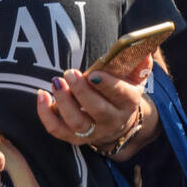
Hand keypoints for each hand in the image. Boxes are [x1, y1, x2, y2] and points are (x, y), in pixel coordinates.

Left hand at [36, 56, 151, 151]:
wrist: (118, 121)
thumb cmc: (123, 92)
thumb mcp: (135, 78)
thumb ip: (140, 63)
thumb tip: (144, 48)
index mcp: (128, 102)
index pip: (121, 95)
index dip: (108, 85)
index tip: (94, 73)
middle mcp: (112, 120)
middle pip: (97, 110)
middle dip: (82, 92)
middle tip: (69, 73)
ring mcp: (93, 131)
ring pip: (77, 123)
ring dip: (63, 102)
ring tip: (56, 82)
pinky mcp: (74, 137)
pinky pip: (57, 130)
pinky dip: (46, 115)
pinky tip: (42, 95)